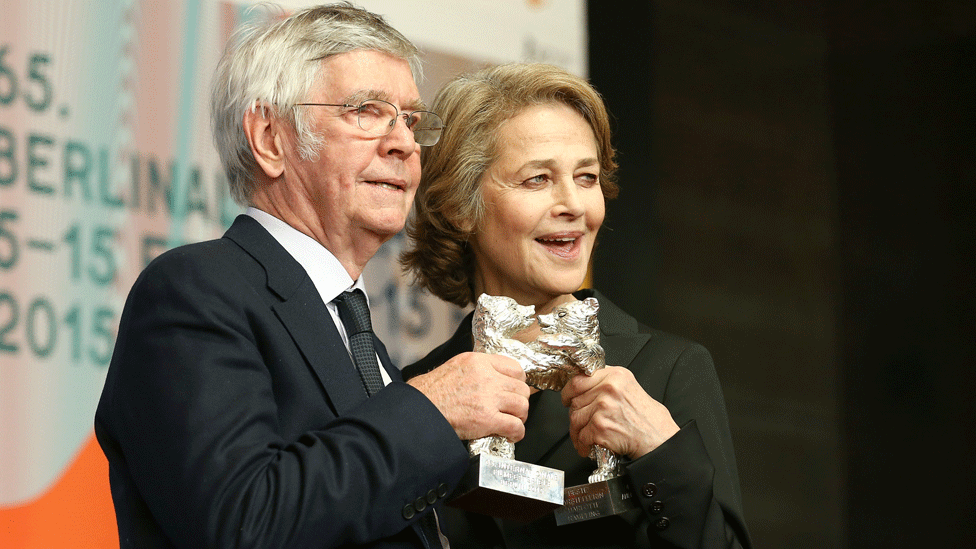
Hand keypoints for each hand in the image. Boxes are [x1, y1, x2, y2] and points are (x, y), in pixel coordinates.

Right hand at [408, 352, 529, 442]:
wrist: (418, 410)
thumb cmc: (429, 392)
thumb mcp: (455, 367)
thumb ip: (476, 369)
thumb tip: (490, 377)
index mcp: (478, 362)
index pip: (515, 368)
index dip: (518, 382)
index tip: (514, 390)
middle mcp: (486, 377)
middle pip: (521, 388)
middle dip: (520, 401)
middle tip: (512, 409)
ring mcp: (488, 398)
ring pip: (522, 406)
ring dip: (519, 417)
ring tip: (511, 422)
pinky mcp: (486, 419)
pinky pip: (515, 426)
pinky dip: (516, 433)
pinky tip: (509, 435)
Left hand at [561, 366, 678, 458]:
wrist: (660, 439)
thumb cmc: (649, 419)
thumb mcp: (630, 388)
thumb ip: (608, 384)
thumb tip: (585, 388)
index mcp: (615, 375)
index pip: (579, 379)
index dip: (570, 392)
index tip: (568, 398)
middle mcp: (608, 388)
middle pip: (575, 401)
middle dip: (577, 415)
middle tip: (582, 423)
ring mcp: (603, 407)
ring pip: (575, 418)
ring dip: (577, 432)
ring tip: (585, 437)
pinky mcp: (600, 426)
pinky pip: (581, 436)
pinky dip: (583, 445)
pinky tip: (590, 447)